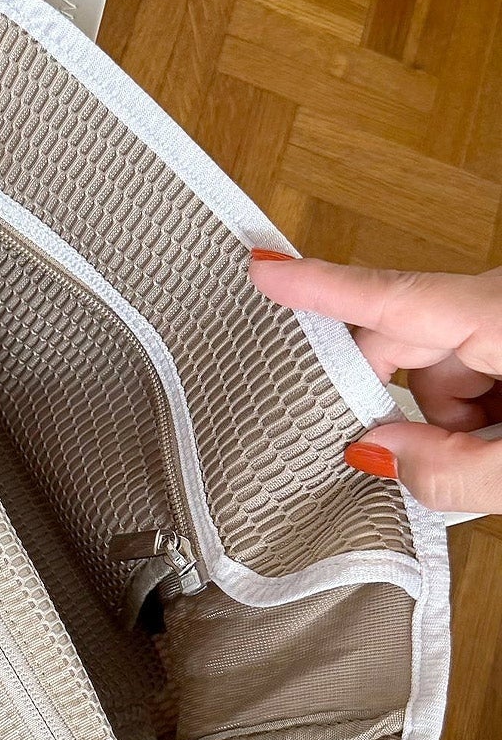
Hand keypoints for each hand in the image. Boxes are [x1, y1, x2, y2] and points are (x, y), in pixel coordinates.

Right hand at [250, 251, 501, 513]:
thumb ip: (450, 472)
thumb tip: (374, 453)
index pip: (396, 298)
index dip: (321, 286)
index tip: (263, 268)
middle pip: (408, 344)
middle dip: (406, 408)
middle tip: (413, 461)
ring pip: (440, 369)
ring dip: (450, 421)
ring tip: (494, 458)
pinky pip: (471, 373)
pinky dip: (475, 415)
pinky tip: (501, 443)